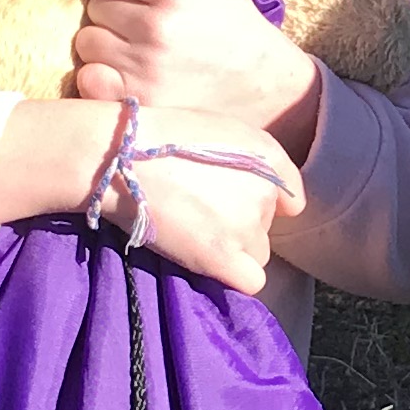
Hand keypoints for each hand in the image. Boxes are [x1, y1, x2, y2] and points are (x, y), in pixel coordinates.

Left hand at [76, 0, 323, 150]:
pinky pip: (88, 79)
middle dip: (112, 8)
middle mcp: (156, 28)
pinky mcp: (138, 101)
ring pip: (87, 43)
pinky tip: (126, 72)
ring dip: (106, 42)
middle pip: (94, 6)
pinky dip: (100, 75)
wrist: (258, 78)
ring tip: (136, 46)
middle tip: (142, 18)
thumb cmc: (228, 12)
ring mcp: (144, 69)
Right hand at [113, 117, 305, 293]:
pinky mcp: (222, 255)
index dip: (259, 203)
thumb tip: (282, 201)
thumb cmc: (159, 137)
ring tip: (195, 235)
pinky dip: (233, 276)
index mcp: (267, 156)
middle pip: (266, 226)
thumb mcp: (218, 128)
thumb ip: (252, 158)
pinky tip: (208, 262)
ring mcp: (245, 225)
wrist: (122, 156)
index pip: (288, 197)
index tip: (232, 203)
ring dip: (234, 250)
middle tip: (200, 216)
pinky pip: (250, 281)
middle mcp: (264, 191)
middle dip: (240, 225)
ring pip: (258, 254)